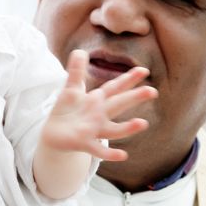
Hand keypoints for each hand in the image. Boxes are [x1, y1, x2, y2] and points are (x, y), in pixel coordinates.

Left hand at [40, 50, 155, 162]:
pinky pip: (99, 149)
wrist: (53, 135)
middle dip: (134, 98)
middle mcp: (100, 115)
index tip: (144, 70)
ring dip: (128, 128)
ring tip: (143, 123)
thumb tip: (80, 50)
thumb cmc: (66, 111)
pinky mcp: (84, 143)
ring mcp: (94, 130)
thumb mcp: (71, 89)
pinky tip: (124, 155)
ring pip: (113, 130)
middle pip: (118, 104)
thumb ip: (76, 71)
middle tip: (153, 91)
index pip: (115, 87)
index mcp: (97, 100)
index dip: (128, 79)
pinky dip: (110, 154)